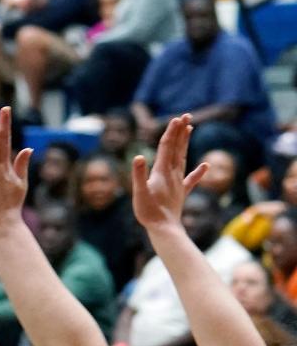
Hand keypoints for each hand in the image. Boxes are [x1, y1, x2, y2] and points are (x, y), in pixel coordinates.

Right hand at [132, 114, 207, 236]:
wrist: (165, 230)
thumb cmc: (149, 213)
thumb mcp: (139, 193)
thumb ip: (138, 175)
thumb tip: (138, 157)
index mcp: (161, 172)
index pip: (167, 147)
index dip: (171, 132)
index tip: (177, 118)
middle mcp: (172, 174)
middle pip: (177, 148)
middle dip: (180, 132)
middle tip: (185, 116)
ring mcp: (178, 183)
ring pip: (183, 158)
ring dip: (186, 143)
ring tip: (190, 129)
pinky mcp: (181, 193)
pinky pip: (191, 180)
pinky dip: (199, 172)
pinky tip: (206, 165)